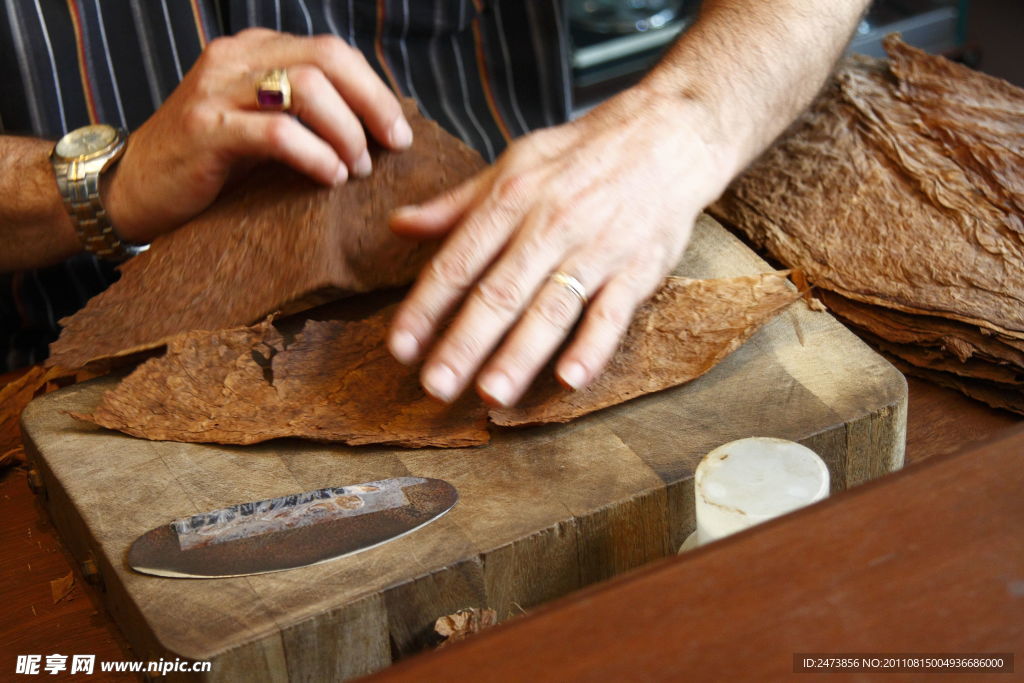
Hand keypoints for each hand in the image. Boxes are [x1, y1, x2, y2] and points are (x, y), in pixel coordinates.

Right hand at [104, 28, 411, 243]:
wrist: (131, 189)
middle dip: (372, 104)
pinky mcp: (206, 128)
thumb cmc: (208, 167)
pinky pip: (277, 131)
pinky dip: (315, 155)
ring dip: (346, 133)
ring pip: (307, 88)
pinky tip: (330, 178)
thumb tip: (378, 130)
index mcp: (255, 52)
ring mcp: (217, 90)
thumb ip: (307, 116)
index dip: (375, 90)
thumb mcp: (261, 129)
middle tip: (392, 147)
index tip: (399, 133)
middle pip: (327, 60)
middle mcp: (236, 59)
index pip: (333, 53)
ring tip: (355, 169)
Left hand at [387, 85, 737, 406]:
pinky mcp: (638, 268)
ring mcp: (596, 249)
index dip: (425, 307)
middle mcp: (550, 224)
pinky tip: (568, 380)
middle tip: (435, 387)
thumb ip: (457, 205)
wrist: (669, 132)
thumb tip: (399, 226)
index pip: (458, 261)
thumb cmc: (583, 153)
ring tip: (490, 395)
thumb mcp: (514, 163)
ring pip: (551, 308)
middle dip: (463, 344)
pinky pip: (612, 314)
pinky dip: (591, 347)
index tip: (399, 347)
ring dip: (519, 355)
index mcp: (512, 198)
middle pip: (499, 293)